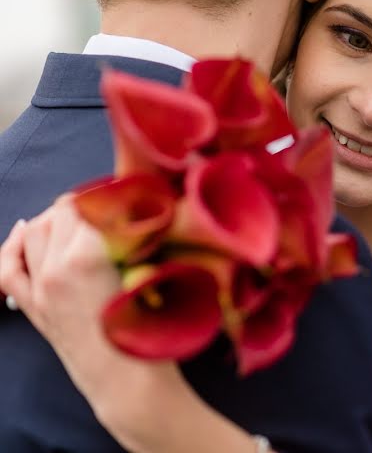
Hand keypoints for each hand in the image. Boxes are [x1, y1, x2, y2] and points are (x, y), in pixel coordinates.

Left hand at [0, 197, 188, 446]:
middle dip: (85, 206)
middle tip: (111, 209)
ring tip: (81, 221)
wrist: (127, 382)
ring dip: (57, 221)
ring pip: (35, 233)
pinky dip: (14, 246)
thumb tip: (132, 211)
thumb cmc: (149, 333)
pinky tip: (26, 232)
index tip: (128, 196)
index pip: (88, 204)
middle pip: (60, 213)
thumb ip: (134, 239)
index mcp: (86, 257)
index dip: (109, 196)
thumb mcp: (150, 276)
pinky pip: (9, 267)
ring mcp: (39, 288)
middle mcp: (55, 268)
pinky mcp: (33, 306)